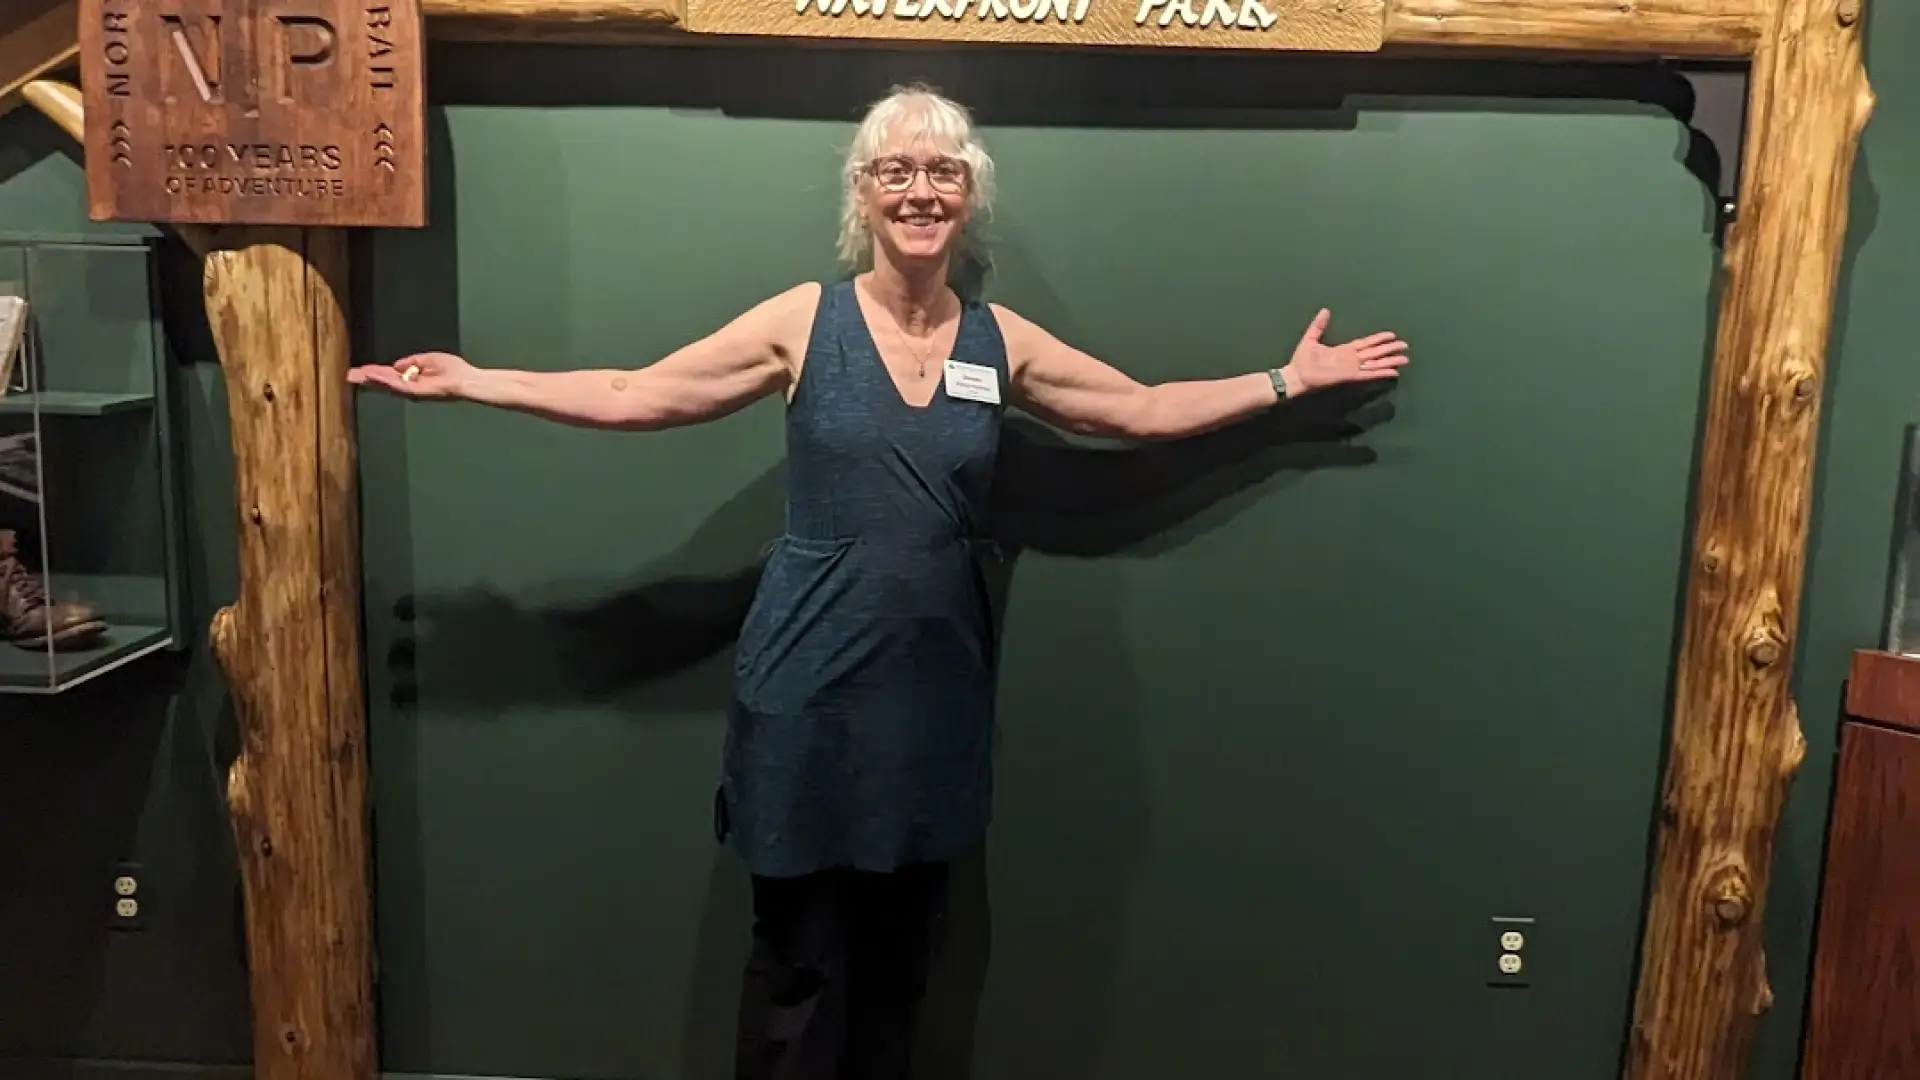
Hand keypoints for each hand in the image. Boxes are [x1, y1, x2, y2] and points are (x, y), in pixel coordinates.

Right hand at [346, 351, 473, 400]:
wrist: (468, 380)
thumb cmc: (454, 370)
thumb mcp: (429, 359)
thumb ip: (412, 361)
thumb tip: (397, 365)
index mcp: (413, 378)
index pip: (390, 375)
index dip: (375, 373)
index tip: (360, 370)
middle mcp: (411, 386)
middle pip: (384, 382)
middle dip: (367, 378)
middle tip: (349, 375)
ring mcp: (413, 390)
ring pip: (388, 385)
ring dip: (372, 379)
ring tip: (357, 375)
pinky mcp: (418, 392)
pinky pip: (399, 386)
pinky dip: (386, 381)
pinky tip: (375, 376)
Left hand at [1284, 309, 1408, 392]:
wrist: (1296, 375)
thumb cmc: (1302, 359)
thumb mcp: (1311, 338)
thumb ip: (1319, 325)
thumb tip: (1325, 310)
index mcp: (1344, 350)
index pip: (1366, 343)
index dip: (1378, 339)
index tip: (1392, 335)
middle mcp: (1351, 359)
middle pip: (1375, 352)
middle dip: (1390, 349)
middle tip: (1405, 345)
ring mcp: (1352, 368)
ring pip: (1375, 363)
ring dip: (1390, 361)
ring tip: (1405, 359)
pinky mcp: (1350, 376)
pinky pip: (1369, 374)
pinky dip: (1381, 373)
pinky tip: (1393, 372)